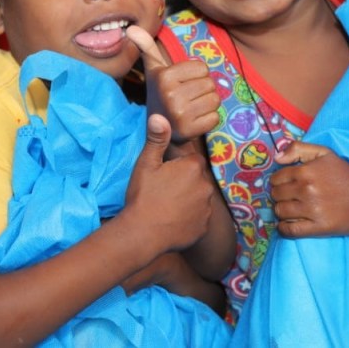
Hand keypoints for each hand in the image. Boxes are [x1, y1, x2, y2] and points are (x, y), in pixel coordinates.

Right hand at [123, 114, 215, 252]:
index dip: (177, 167)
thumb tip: (160, 116)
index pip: (191, 161)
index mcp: (192, 167)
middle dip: (185, 182)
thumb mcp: (146, 164)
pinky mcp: (204, 227)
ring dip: (189, 200)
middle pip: (197, 179)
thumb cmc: (143, 196)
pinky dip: (190, 218)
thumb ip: (156, 139)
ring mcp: (206, 208)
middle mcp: (205, 186)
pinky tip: (173, 221)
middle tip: (164, 191)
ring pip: (199, 198)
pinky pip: (199, 218)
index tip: (164, 175)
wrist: (142, 233)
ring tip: (168, 207)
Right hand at [126, 26, 220, 144]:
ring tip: (192, 108)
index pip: (202, 67)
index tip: (183, 83)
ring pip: (214, 100)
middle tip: (188, 98)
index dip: (196, 75)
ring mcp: (180, 114)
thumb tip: (131, 28)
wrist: (156, 130)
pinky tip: (194, 120)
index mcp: (164, 76)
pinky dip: (208, 119)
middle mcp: (171, 94)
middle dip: (202, 90)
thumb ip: (147, 47)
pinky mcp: (189, 130)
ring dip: (207, 104)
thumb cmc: (160, 94)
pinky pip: (215, 117)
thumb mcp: (154, 70)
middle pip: (210, 83)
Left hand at [269, 141, 348, 236]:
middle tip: (290, 197)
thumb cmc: (346, 174)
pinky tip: (288, 224)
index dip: (278, 182)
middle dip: (280, 196)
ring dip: (282, 211)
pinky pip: (290, 230)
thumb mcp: (324, 153)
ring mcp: (312, 210)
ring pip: (280, 212)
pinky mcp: (319, 227)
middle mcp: (306, 190)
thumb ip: (298, 149)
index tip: (286, 185)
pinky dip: (284, 229)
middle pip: (276, 195)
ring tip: (292, 209)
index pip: (275, 179)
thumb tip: (276, 158)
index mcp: (305, 171)